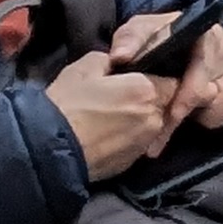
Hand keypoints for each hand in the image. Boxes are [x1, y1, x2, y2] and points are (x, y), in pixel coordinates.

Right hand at [50, 51, 186, 178]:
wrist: (50, 149)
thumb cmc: (68, 103)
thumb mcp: (85, 67)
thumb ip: (110, 60)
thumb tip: (116, 64)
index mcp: (146, 91)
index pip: (173, 81)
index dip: (159, 78)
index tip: (143, 77)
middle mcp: (153, 119)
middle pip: (164, 105)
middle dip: (150, 100)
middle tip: (124, 96)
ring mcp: (144, 144)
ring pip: (152, 126)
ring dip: (140, 120)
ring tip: (113, 117)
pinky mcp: (132, 163)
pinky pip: (137, 143)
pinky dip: (128, 138)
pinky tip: (107, 135)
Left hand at [115, 9, 222, 131]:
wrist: (185, 36)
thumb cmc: (162, 37)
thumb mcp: (142, 30)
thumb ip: (130, 40)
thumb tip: (121, 57)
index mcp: (204, 33)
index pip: (201, 72)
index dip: (184, 100)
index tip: (169, 118)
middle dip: (194, 115)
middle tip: (166, 132)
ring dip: (212, 117)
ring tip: (189, 119)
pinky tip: (207, 117)